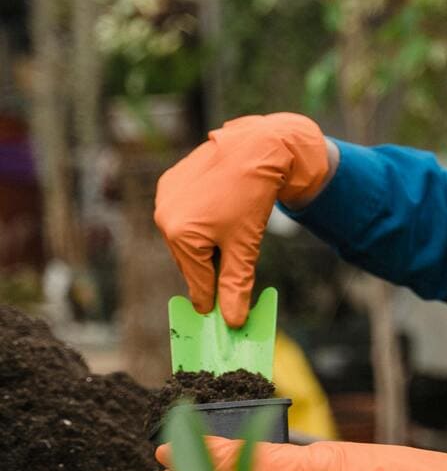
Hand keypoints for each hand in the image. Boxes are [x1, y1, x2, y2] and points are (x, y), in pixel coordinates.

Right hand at [154, 113, 331, 326]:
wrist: (258, 148)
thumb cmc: (251, 197)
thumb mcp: (245, 248)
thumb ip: (236, 286)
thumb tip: (233, 322)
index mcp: (179, 234)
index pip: (196, 279)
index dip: (212, 298)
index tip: (219, 315)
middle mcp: (164, 214)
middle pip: (188, 258)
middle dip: (210, 267)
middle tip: (230, 272)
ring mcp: (164, 196)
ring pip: (184, 237)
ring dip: (203, 244)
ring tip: (229, 234)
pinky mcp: (170, 180)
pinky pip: (182, 214)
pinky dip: (198, 222)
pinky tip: (219, 214)